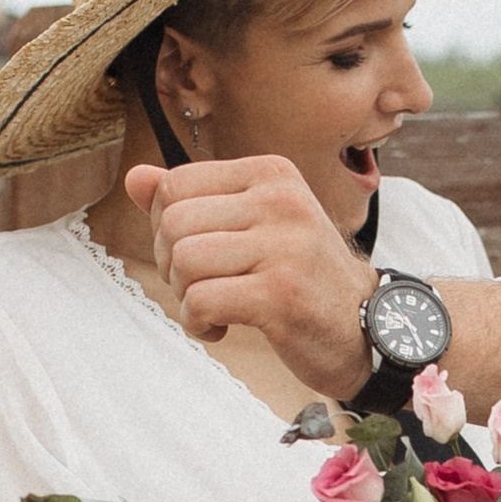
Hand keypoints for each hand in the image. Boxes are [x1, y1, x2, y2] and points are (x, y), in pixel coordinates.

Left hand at [128, 155, 375, 390]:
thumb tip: (134, 178)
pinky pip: (199, 301)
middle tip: (200, 288)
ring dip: (184, 296)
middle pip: (173, 224)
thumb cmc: (300, 276)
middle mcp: (280, 200)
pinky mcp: (280, 294)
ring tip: (213, 308)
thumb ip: (194, 199)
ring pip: (183, 261)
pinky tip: (221, 329)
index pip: (174, 185)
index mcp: (270, 173)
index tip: (197, 257)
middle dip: (170, 265)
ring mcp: (283, 246)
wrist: (366, 327)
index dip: (165, 228)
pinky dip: (197, 323)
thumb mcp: (252, 225)